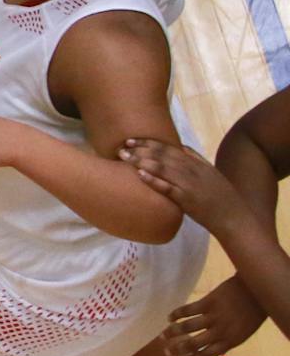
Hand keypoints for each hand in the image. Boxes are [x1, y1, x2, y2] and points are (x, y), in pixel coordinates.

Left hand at [119, 136, 252, 232]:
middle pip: (162, 155)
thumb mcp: (209, 171)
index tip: (131, 139)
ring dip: (142, 161)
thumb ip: (195, 158)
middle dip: (140, 149)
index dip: (149, 142)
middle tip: (121, 146)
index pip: (169, 148)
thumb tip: (180, 146)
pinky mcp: (187, 199)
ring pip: (162, 168)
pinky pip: (168, 188)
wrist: (234, 216)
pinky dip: (154, 180)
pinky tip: (140, 175)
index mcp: (196, 163)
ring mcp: (189, 183)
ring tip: (125, 158)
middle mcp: (192, 170)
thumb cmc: (220, 195)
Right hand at [162, 276, 268, 355]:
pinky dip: (176, 314)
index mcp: (230, 341)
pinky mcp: (208, 302)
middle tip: (167, 351)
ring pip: (187, 327)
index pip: (207, 355)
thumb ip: (227, 340)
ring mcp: (213, 316)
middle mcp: (220, 331)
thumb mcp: (244, 333)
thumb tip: (210, 348)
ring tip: (163, 335)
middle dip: (178, 349)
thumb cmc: (253, 314)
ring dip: (172, 332)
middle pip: (193, 343)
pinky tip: (170, 317)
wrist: (257, 291)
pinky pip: (187, 310)